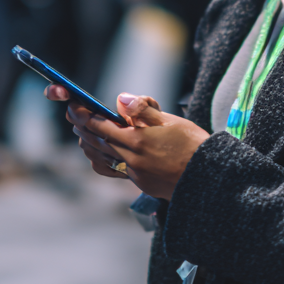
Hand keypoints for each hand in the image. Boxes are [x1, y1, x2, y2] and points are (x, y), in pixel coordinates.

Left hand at [44, 86, 208, 198]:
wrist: (208, 178)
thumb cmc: (193, 145)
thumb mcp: (171, 120)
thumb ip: (144, 109)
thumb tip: (122, 99)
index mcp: (137, 141)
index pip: (99, 126)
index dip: (83, 115)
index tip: (74, 106)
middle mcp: (131, 160)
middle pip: (95, 143)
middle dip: (82, 128)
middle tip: (75, 116)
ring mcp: (134, 174)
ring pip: (100, 159)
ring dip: (89, 145)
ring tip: (85, 133)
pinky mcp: (140, 184)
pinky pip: (112, 171)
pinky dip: (102, 160)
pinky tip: (103, 154)